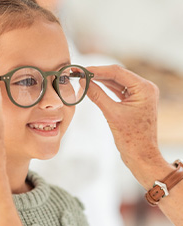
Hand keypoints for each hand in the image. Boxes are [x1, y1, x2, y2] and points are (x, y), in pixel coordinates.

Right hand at [86, 64, 169, 186]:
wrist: (141, 156)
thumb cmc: (131, 138)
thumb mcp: (112, 114)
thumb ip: (97, 95)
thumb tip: (84, 81)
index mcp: (145, 88)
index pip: (118, 72)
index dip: (98, 70)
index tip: (82, 70)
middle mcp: (145, 88)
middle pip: (118, 75)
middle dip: (98, 74)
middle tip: (80, 72)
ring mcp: (140, 95)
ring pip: (117, 82)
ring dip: (101, 80)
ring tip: (84, 78)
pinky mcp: (135, 102)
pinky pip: (118, 91)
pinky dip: (106, 89)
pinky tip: (93, 86)